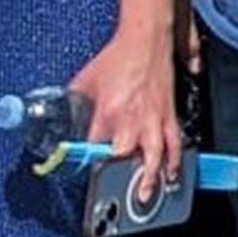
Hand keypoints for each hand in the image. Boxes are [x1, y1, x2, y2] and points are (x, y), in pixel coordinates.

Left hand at [71, 27, 187, 204]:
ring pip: (153, 158)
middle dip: (118, 175)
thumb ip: (75, 98)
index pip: (94, 146)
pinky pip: (174, 144)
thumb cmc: (118, 56)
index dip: (88, 161)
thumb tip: (63, 109)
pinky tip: (171, 174)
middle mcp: (131, 120)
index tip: (86, 170)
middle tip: (114, 190)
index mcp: (108, 111)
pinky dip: (174, 162)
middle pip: (123, 157)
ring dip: (149, 180)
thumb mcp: (86, 78)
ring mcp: (153, 120)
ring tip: (144, 196)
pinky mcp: (169, 116)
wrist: (146, 40)